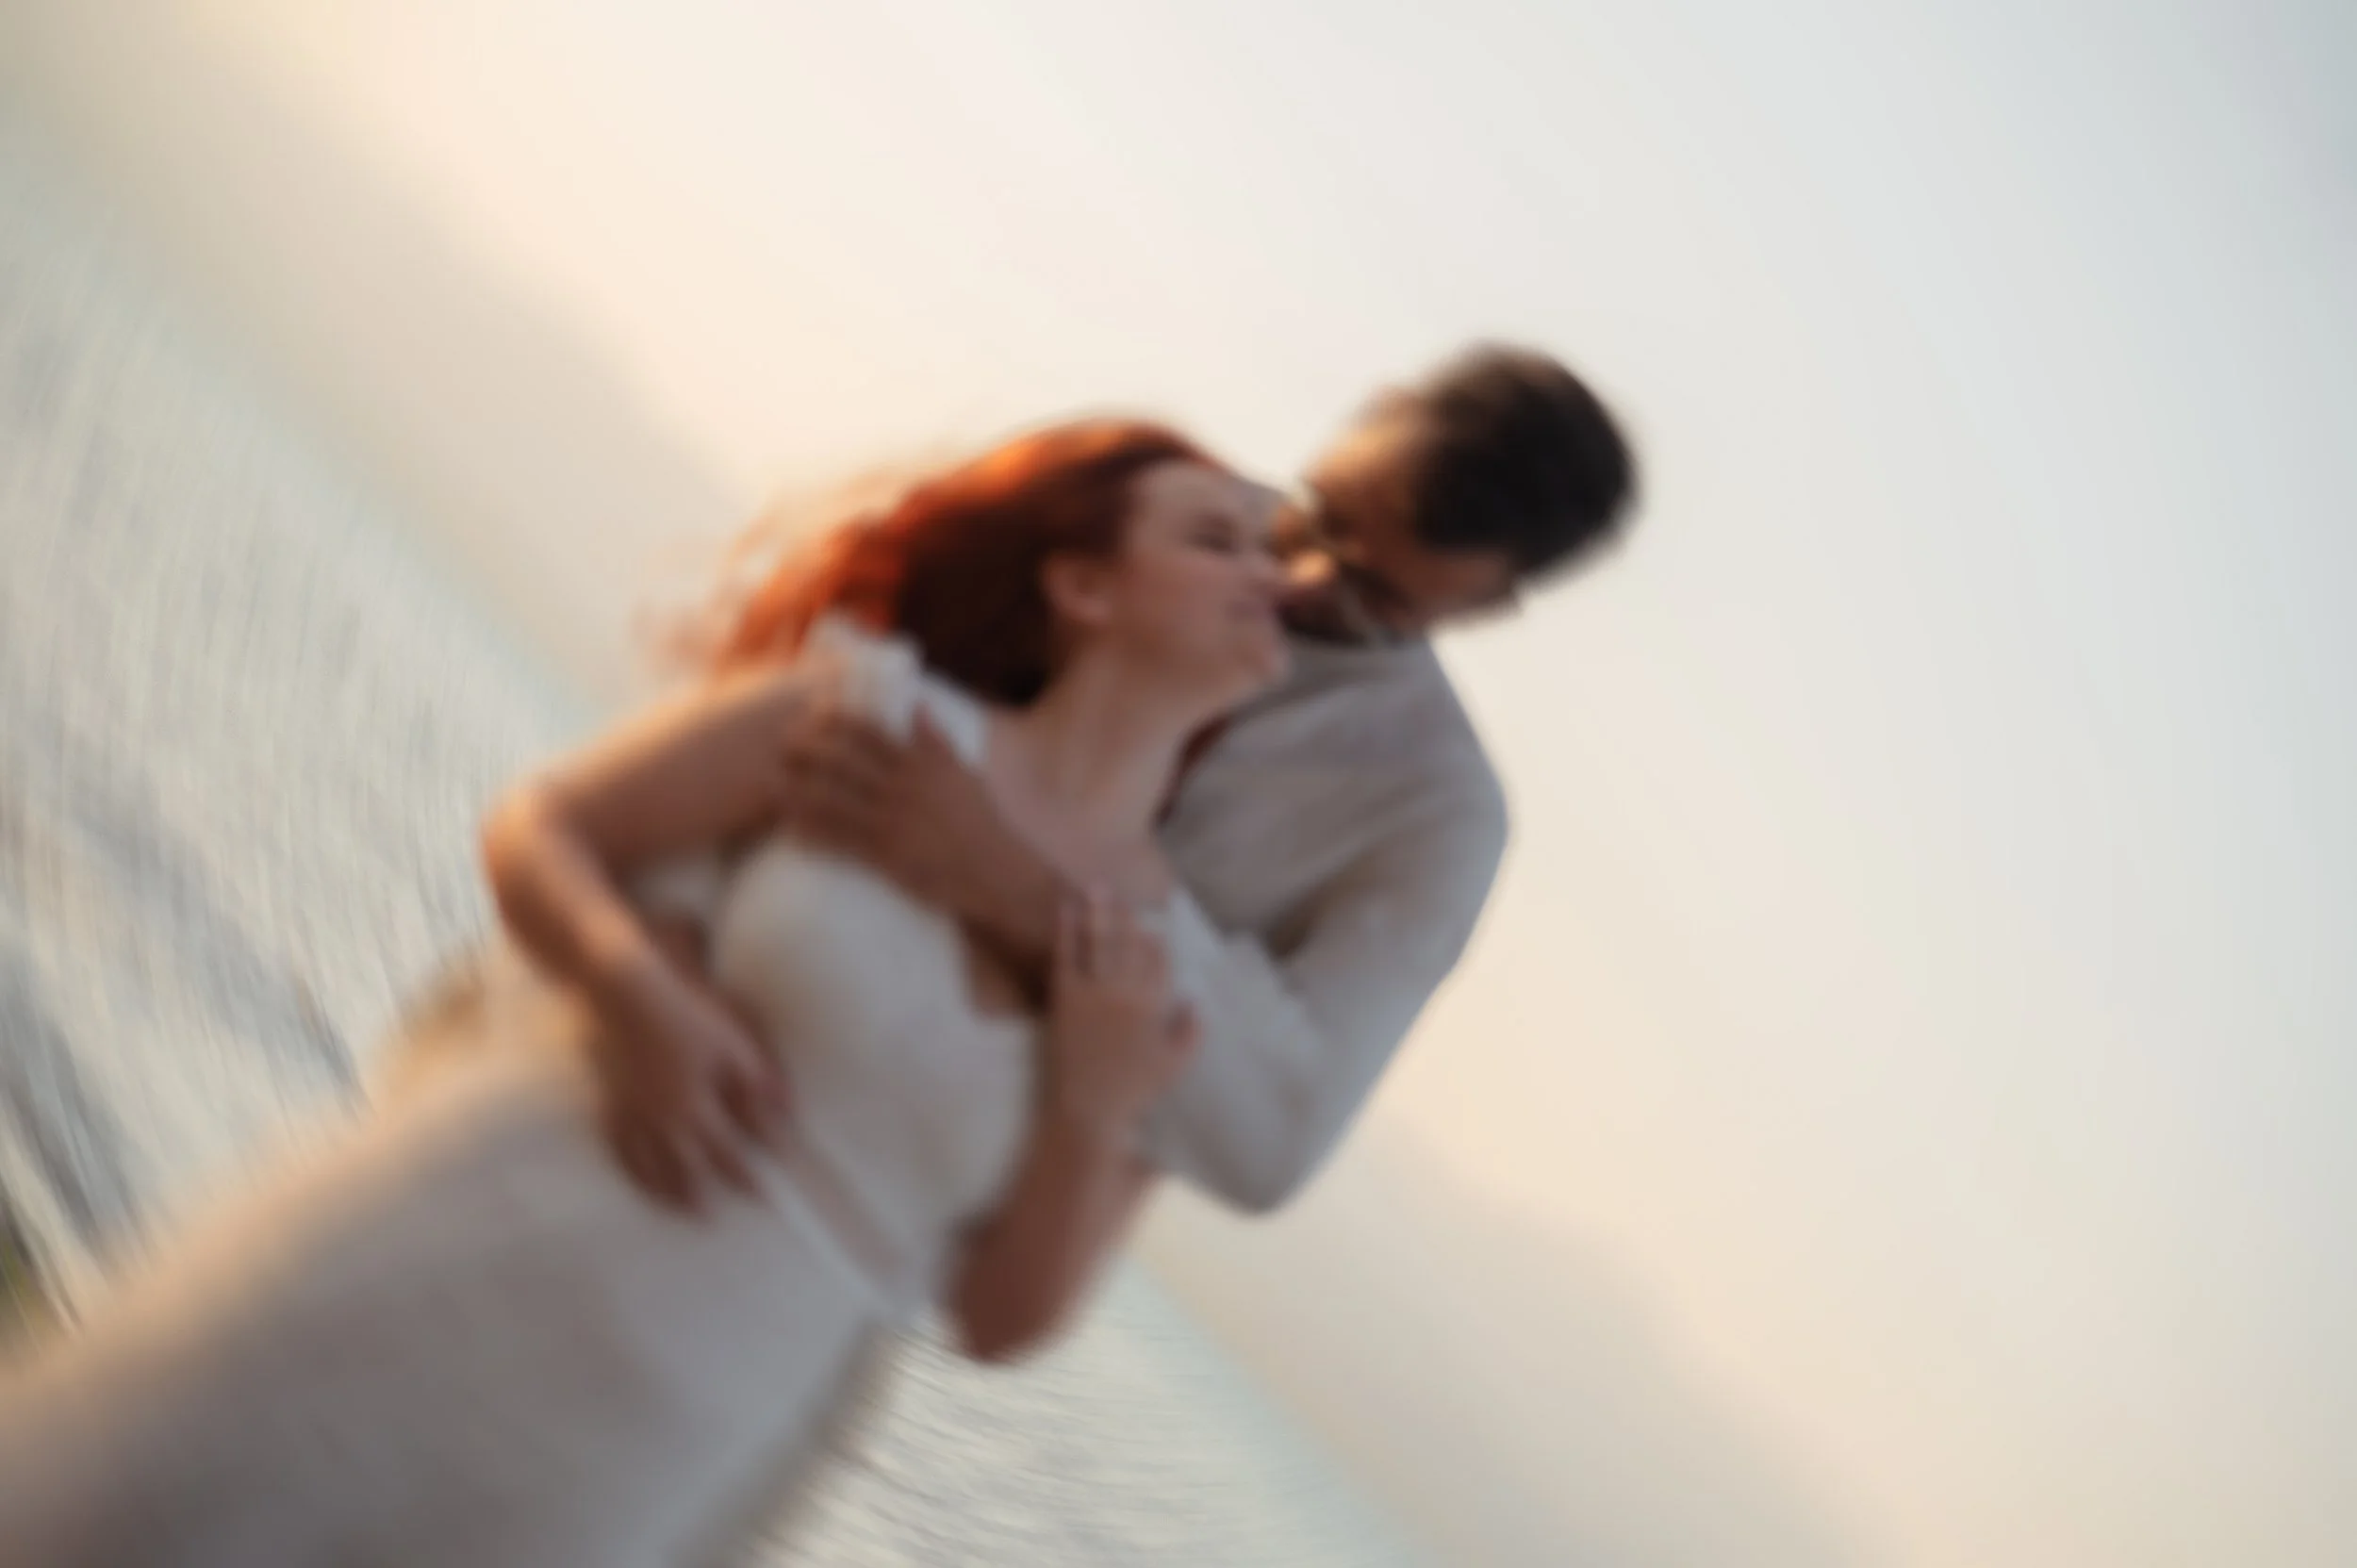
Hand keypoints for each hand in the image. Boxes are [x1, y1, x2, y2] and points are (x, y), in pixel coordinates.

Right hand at [587, 950, 788, 1213]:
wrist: (625, 995)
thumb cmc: (687, 1017)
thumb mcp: (734, 1047)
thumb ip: (759, 1086)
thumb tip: (787, 1117)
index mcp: (696, 1109)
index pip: (728, 1156)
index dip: (747, 1178)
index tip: (764, 1198)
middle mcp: (662, 1122)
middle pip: (683, 1171)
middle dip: (701, 1196)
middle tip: (712, 1219)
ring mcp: (631, 1115)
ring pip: (648, 1167)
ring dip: (665, 1192)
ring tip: (678, 1209)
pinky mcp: (610, 1103)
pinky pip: (617, 1149)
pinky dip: (630, 1170)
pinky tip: (637, 1177)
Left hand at [773, 706, 1056, 962]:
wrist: (998, 872)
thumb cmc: (981, 822)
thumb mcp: (964, 773)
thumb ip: (936, 739)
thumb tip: (917, 703)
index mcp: (921, 764)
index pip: (870, 732)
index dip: (837, 720)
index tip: (813, 714)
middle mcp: (904, 788)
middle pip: (843, 760)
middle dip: (807, 750)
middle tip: (781, 745)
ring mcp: (893, 821)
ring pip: (834, 799)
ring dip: (798, 790)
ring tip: (769, 783)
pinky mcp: (888, 855)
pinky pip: (841, 840)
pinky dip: (814, 832)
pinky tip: (793, 827)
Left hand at [1044, 891, 1197, 1141]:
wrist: (1089, 1108)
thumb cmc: (1135, 1089)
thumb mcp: (1176, 1063)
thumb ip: (1192, 1029)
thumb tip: (1194, 998)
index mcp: (1153, 1006)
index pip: (1159, 961)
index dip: (1155, 940)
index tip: (1153, 925)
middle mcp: (1125, 993)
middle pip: (1129, 943)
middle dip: (1128, 914)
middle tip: (1122, 888)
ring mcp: (1094, 994)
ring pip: (1100, 943)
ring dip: (1099, 912)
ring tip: (1096, 886)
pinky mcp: (1065, 999)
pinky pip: (1067, 957)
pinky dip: (1067, 932)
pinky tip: (1065, 911)